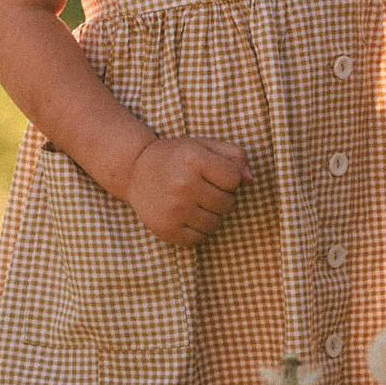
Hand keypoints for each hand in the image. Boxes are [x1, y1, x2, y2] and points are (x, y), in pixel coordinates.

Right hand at [124, 136, 251, 246]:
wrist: (135, 170)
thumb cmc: (177, 156)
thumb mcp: (204, 145)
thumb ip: (234, 156)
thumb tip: (250, 180)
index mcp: (194, 160)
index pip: (234, 179)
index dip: (229, 178)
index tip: (215, 174)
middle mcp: (183, 185)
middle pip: (228, 203)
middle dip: (223, 197)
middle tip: (206, 189)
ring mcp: (174, 210)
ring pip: (216, 223)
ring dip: (213, 215)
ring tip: (198, 203)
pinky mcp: (166, 229)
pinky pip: (199, 239)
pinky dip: (199, 231)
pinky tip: (188, 216)